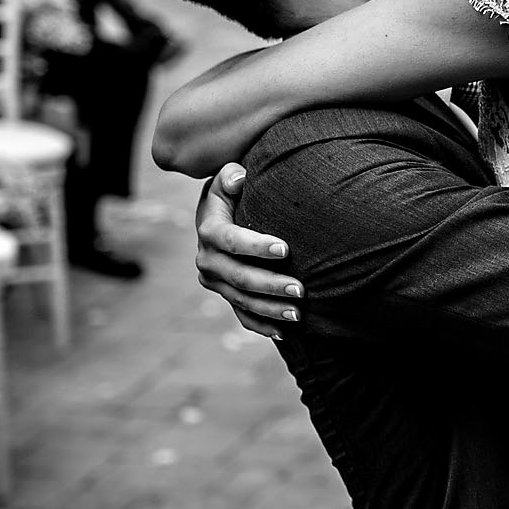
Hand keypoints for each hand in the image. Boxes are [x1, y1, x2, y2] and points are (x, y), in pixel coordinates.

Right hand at [191, 163, 301, 340]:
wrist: (221, 213)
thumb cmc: (235, 191)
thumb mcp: (229, 178)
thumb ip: (232, 175)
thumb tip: (239, 177)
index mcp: (209, 229)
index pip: (230, 240)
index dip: (256, 246)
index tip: (285, 249)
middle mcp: (207, 259)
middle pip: (239, 277)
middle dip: (270, 285)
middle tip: (300, 289)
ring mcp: (216, 281)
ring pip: (242, 300)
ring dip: (270, 309)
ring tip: (298, 313)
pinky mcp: (225, 294)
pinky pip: (242, 315)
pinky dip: (261, 325)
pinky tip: (283, 332)